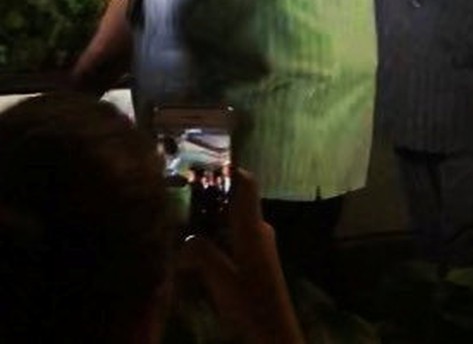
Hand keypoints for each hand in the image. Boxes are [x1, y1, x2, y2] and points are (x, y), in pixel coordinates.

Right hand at [178, 170, 303, 343]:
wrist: (273, 329)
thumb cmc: (249, 301)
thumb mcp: (220, 278)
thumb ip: (201, 253)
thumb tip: (184, 238)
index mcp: (253, 228)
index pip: (246, 185)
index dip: (229, 170)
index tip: (205, 162)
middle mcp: (259, 229)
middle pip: (237, 201)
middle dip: (213, 195)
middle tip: (183, 194)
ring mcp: (260, 243)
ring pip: (235, 220)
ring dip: (214, 217)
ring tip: (185, 218)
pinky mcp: (257, 258)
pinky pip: (236, 235)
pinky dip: (219, 233)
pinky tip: (199, 245)